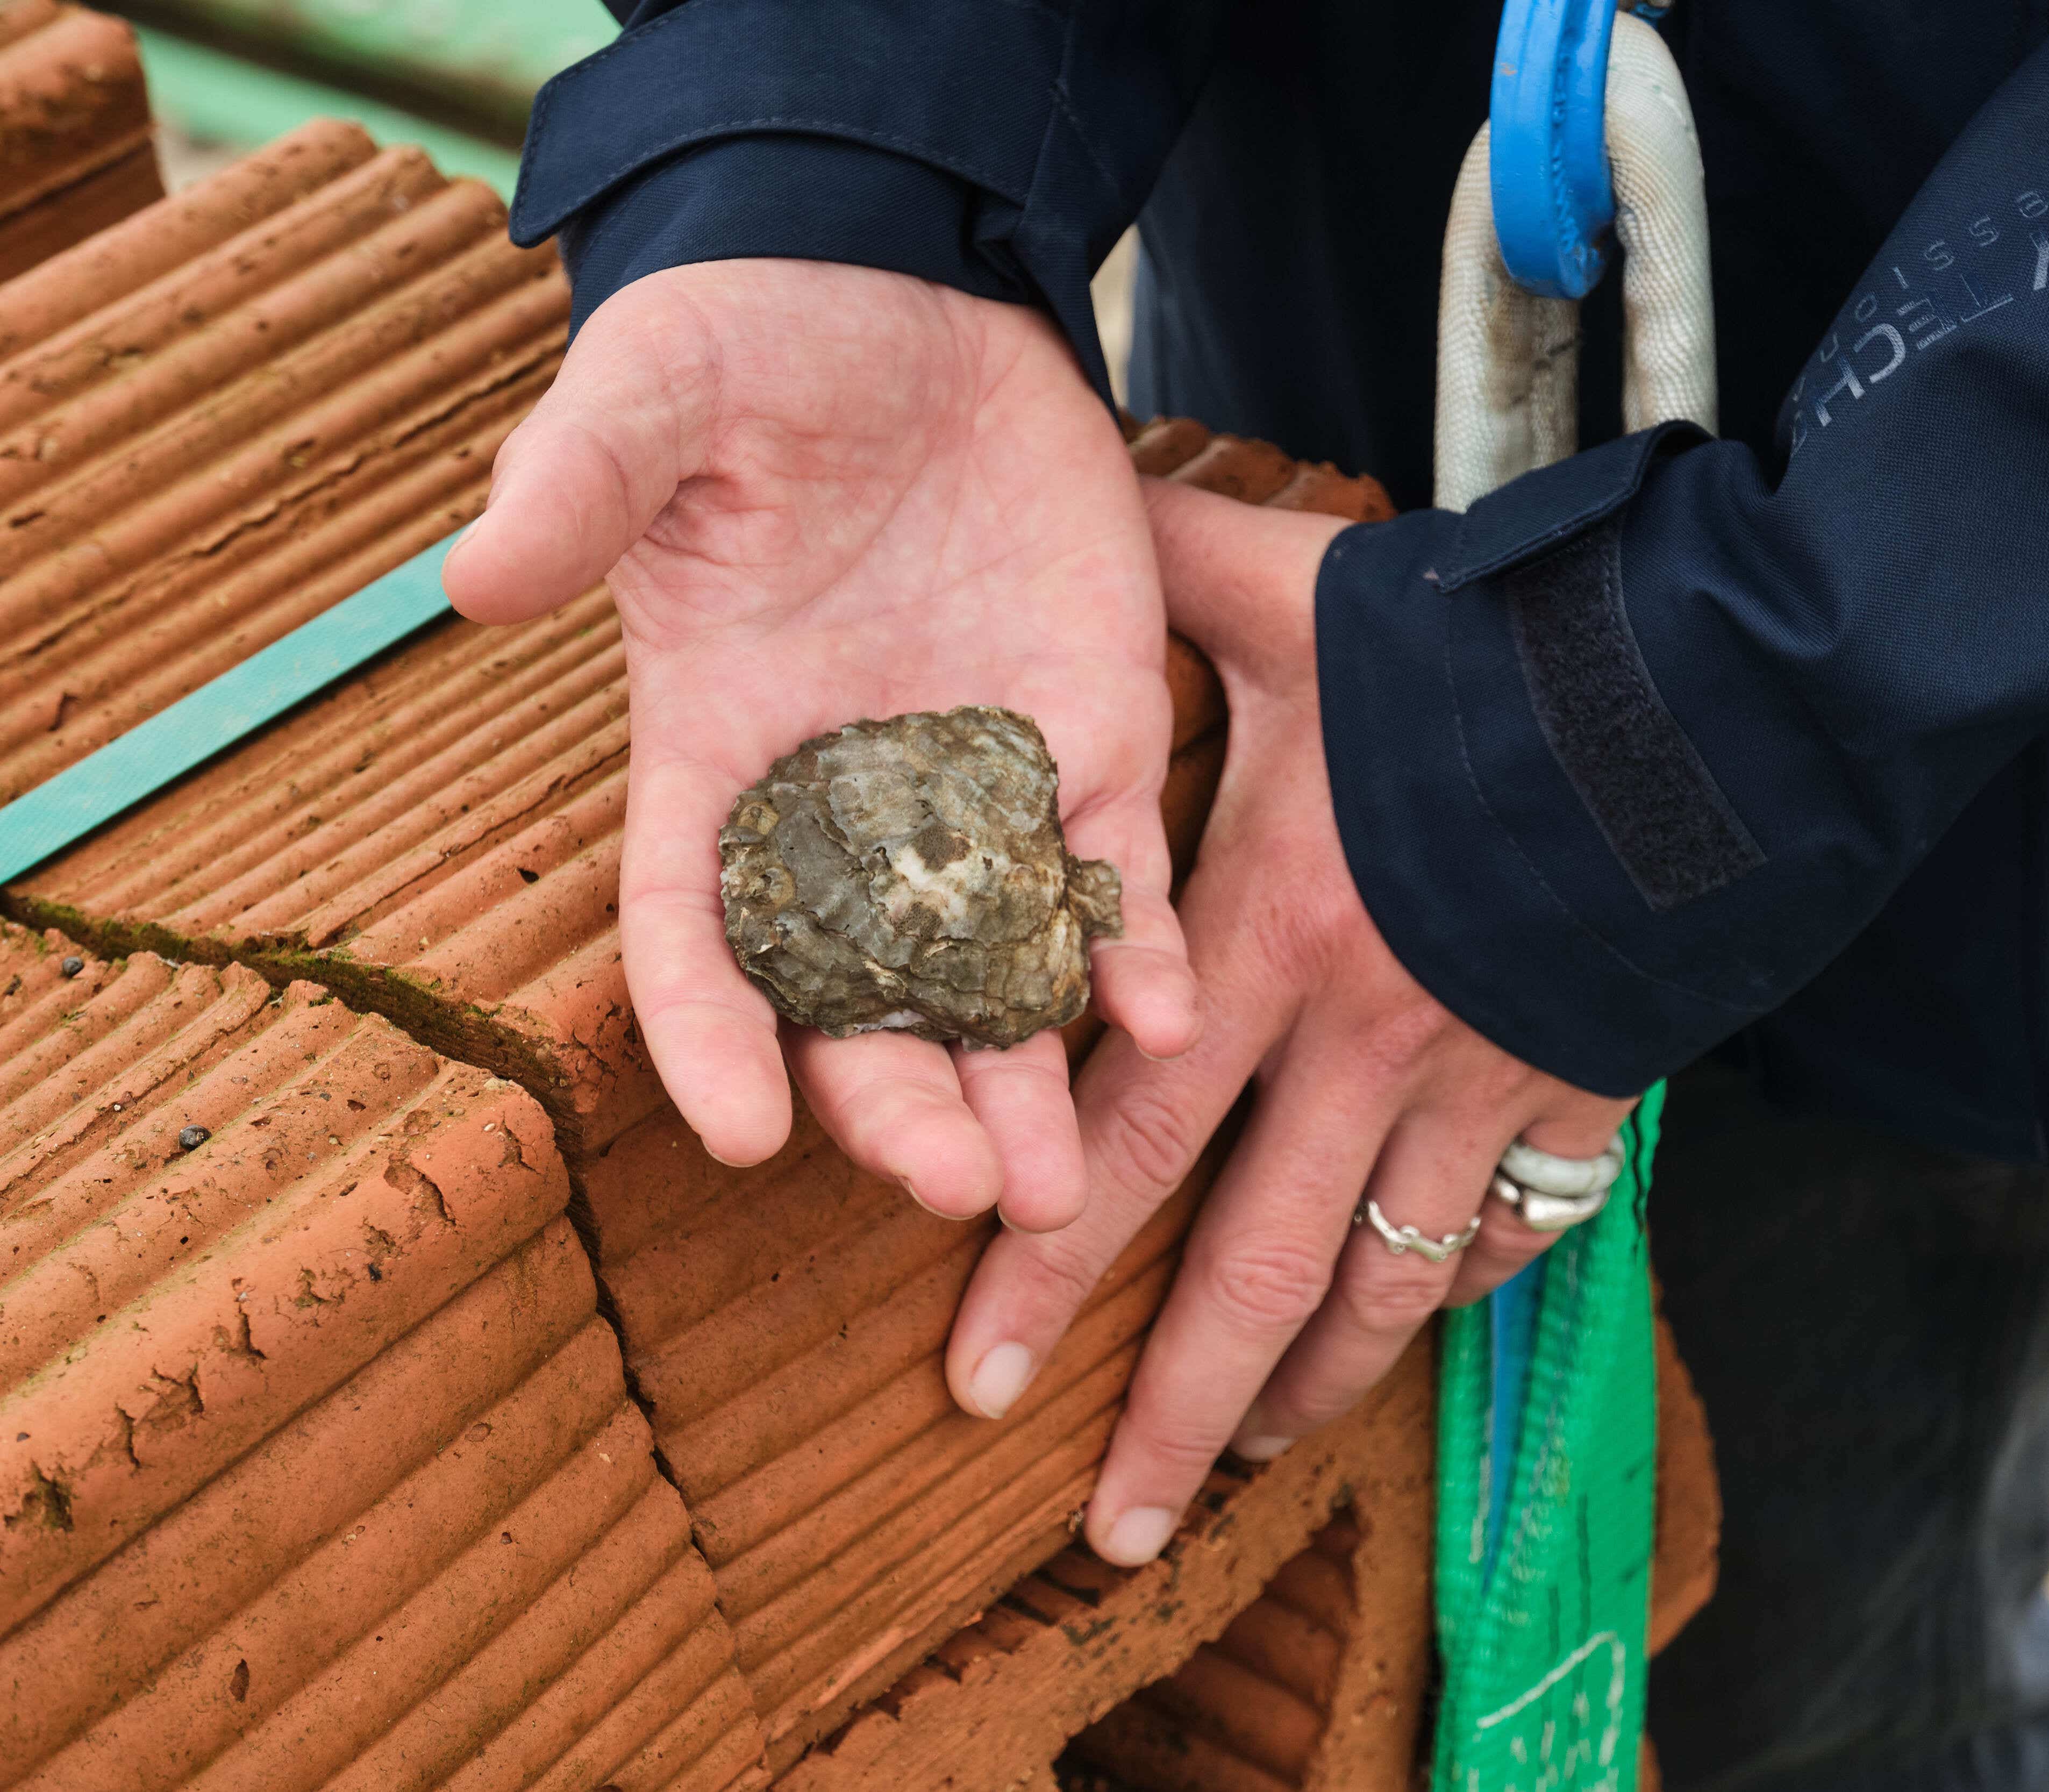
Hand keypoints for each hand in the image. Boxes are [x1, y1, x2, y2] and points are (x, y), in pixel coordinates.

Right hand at [442, 261, 1196, 1228]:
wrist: (910, 299)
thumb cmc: (754, 342)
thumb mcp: (653, 393)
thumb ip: (582, 483)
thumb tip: (477, 576)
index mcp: (715, 751)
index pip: (692, 926)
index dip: (710, 1032)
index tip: (744, 1133)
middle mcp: (842, 808)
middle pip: (856, 996)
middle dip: (902, 1102)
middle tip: (958, 1191)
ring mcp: (972, 788)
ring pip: (991, 976)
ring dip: (1027, 1079)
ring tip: (1063, 1189)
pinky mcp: (1087, 745)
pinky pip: (1115, 879)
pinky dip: (1140, 954)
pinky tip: (1174, 1021)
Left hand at [941, 478, 1634, 1561]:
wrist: (1725, 681)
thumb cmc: (1493, 640)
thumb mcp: (1303, 592)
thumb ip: (1161, 574)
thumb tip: (1057, 509)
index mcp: (1270, 934)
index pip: (1120, 1134)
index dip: (1038, 1264)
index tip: (973, 1376)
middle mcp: (1365, 1039)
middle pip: (1245, 1263)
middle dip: (1164, 1409)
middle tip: (1103, 1532)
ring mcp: (1482, 1080)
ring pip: (1382, 1284)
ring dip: (1303, 1390)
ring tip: (1238, 1467)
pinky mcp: (1584, 1085)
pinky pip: (1512, 1230)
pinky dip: (1457, 1294)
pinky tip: (1404, 1332)